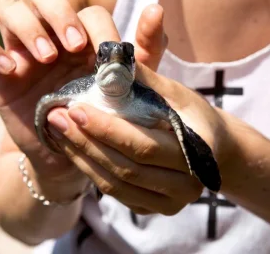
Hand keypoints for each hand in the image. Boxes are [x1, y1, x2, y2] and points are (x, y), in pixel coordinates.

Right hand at [0, 0, 167, 186]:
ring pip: (8, 6)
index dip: (96, 27)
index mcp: (84, 39)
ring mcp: (21, 51)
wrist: (71, 154)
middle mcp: (51, 37)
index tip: (103, 56)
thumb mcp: (127, 89)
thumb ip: (143, 52)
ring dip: (27, 26)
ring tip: (46, 58)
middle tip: (74, 45)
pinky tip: (11, 69)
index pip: (88, 11)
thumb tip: (156, 10)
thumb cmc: (100, 117)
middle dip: (59, 13)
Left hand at [47, 33, 227, 215]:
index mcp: (198, 153)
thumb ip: (146, 80)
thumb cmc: (193, 115)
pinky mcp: (154, 208)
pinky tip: (73, 150)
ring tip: (57, 132)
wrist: (212, 147)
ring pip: (117, 185)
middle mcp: (188, 186)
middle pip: (126, 168)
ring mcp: (171, 203)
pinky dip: (91, 172)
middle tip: (56, 118)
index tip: (75, 109)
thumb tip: (110, 60)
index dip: (106, 129)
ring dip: (83, 158)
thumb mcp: (176, 93)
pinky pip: (117, 194)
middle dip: (86, 142)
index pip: (143, 144)